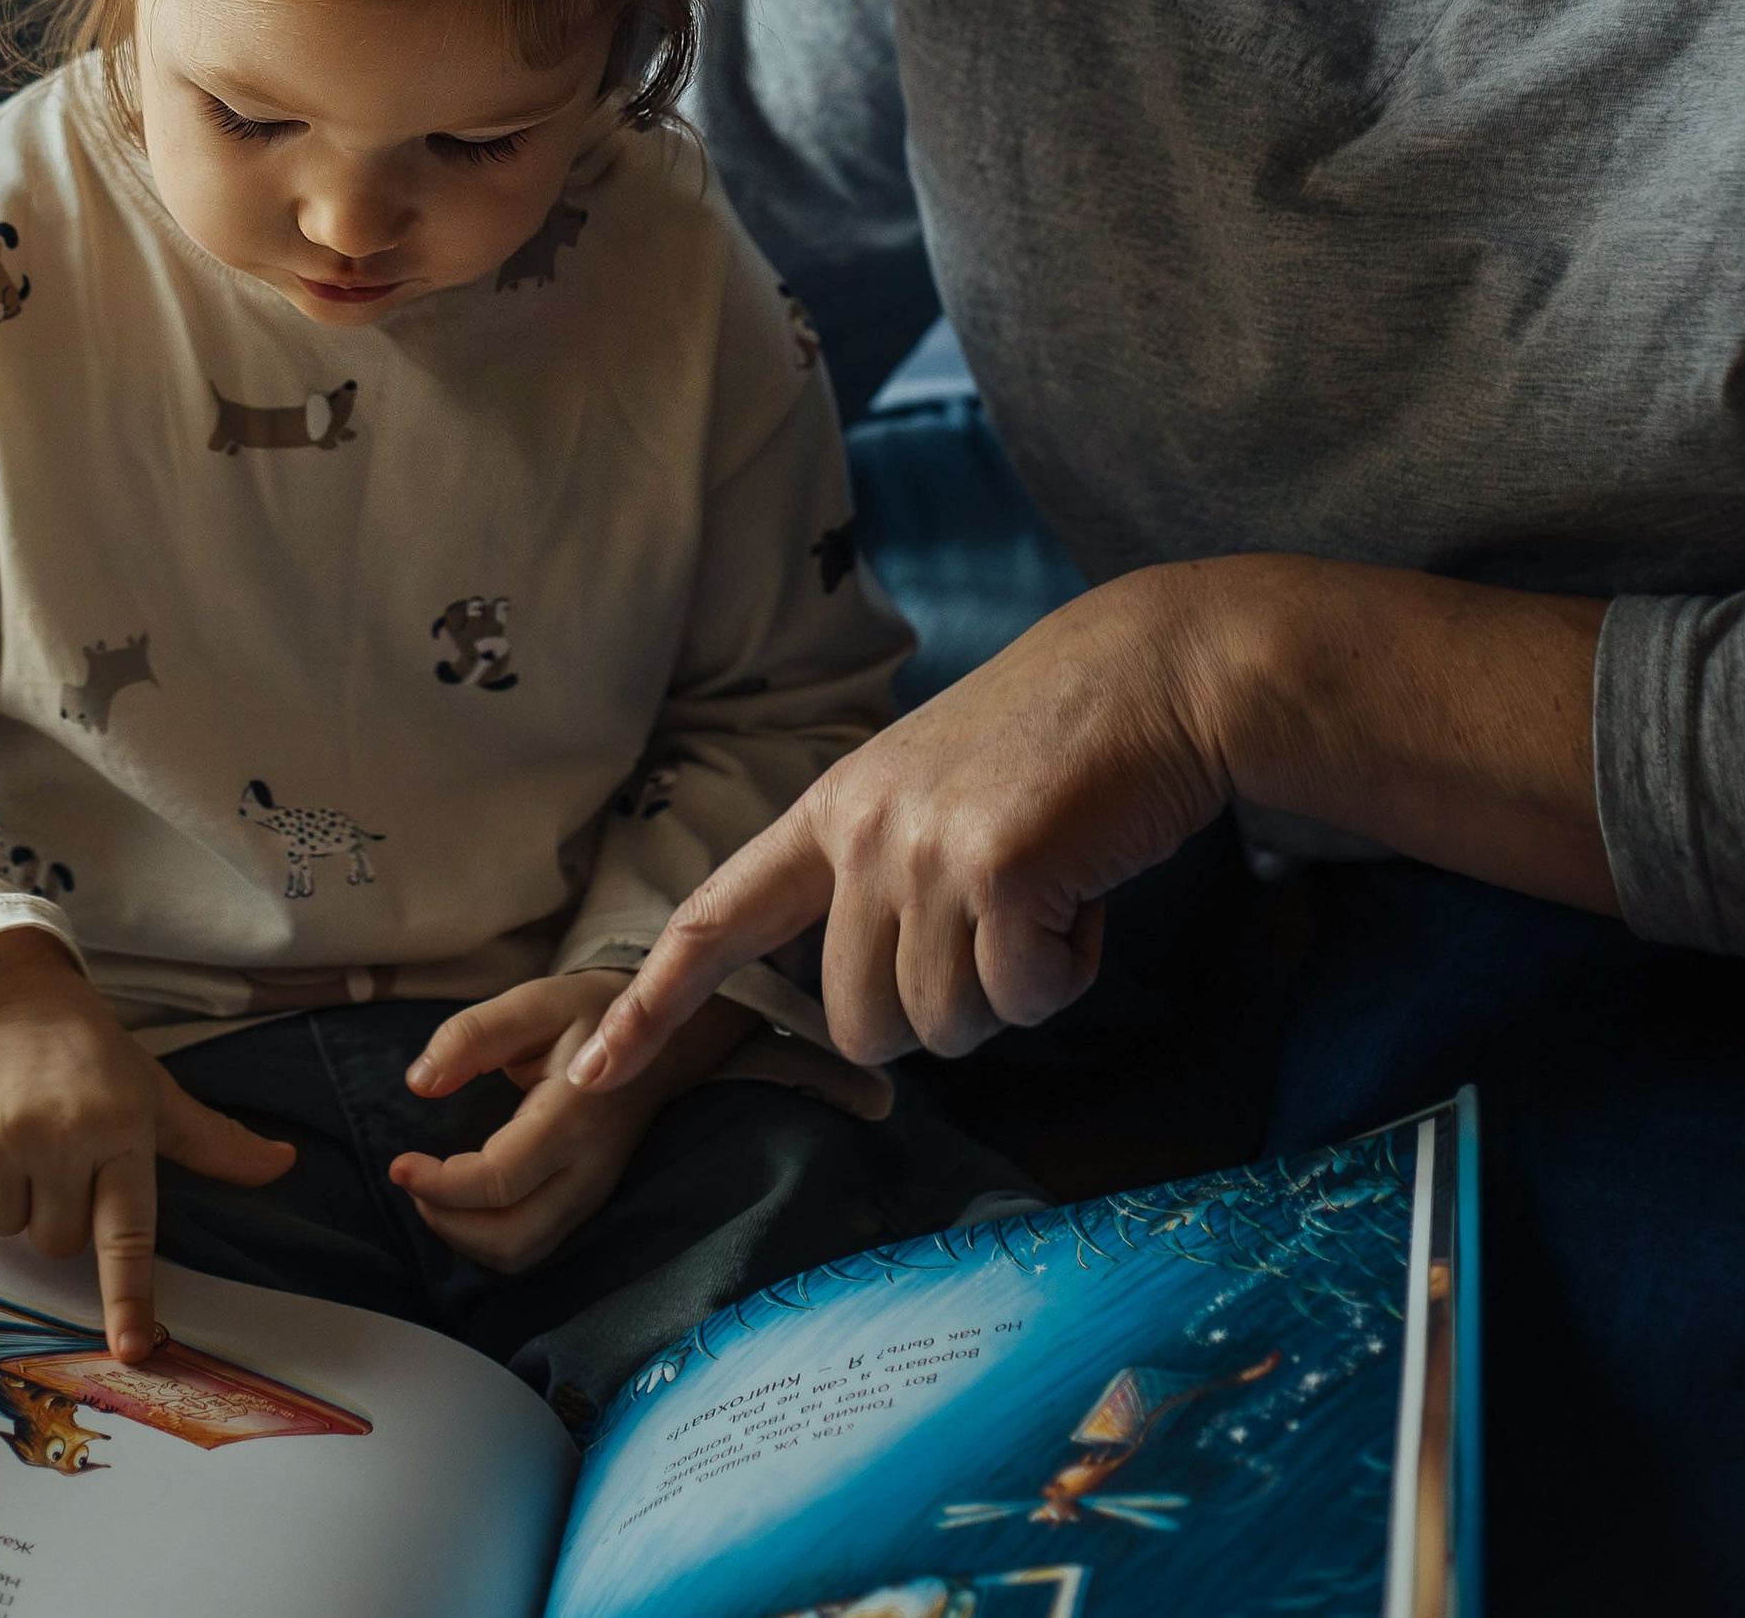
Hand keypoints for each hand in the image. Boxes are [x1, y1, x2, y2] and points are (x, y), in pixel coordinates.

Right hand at [0, 929, 295, 1362]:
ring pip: (4, 1227)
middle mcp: (62, 1133)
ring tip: (16, 1131)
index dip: (129, 1294)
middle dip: (57, 1210)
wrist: (0, 990)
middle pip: (57, 1242)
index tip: (131, 1347)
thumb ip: (212, 1141)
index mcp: (121, 1127)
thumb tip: (284, 1165)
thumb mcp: (152, 1090)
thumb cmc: (87, 1052)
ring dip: (8, 1194)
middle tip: (56, 1149)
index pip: (127, 1230)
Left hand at [388, 969, 748, 1274]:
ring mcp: (592, 1196)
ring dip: (464, 1237)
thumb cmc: (589, 1017)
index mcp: (573, 1118)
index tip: (398, 1163)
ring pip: (521, 1253)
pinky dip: (488, 1239)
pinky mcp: (587, 1206)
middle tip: (412, 1179)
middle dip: (447, 1222)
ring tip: (432, 1191)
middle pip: (511, 1238)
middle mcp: (588, 1171)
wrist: (662, 1042)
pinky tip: (464, 1202)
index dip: (441, 1184)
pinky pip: (533, 1247)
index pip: (500, 1181)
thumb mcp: (533, 1004)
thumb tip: (418, 1083)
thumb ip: (472, 1036)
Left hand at [574, 576, 1233, 1082]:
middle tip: (1002, 932)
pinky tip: (1086, 891)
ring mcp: (925, 852)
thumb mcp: (935, 793)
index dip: (651, 1004)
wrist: (1157, 672)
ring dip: (1013, 989)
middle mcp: (861, 833)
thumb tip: (874, 1010)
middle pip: (858, 1027)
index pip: (715, 918)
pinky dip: (1070, 971)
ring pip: (944, 1027)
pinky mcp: (999, 875)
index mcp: (832, 810)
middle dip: (938, 1013)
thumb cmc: (1059, 744)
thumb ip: (882, 879)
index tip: (588, 1071)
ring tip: (1049, 893)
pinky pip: (1024, 1001)